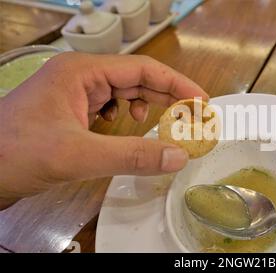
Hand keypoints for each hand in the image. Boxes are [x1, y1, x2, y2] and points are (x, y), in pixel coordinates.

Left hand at [0, 52, 207, 208]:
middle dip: (166, 97)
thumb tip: (179, 156)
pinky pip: (108, 108)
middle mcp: (79, 76)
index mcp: (81, 72)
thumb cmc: (15, 153)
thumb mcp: (79, 155)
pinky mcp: (68, 112)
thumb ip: (133, 155)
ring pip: (122, 93)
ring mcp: (72, 93)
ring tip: (160, 123)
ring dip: (145, 106)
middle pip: (135, 79)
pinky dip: (124, 118)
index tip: (201, 102)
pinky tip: (123, 129)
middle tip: (192, 116)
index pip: (142, 69)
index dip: (177, 84)